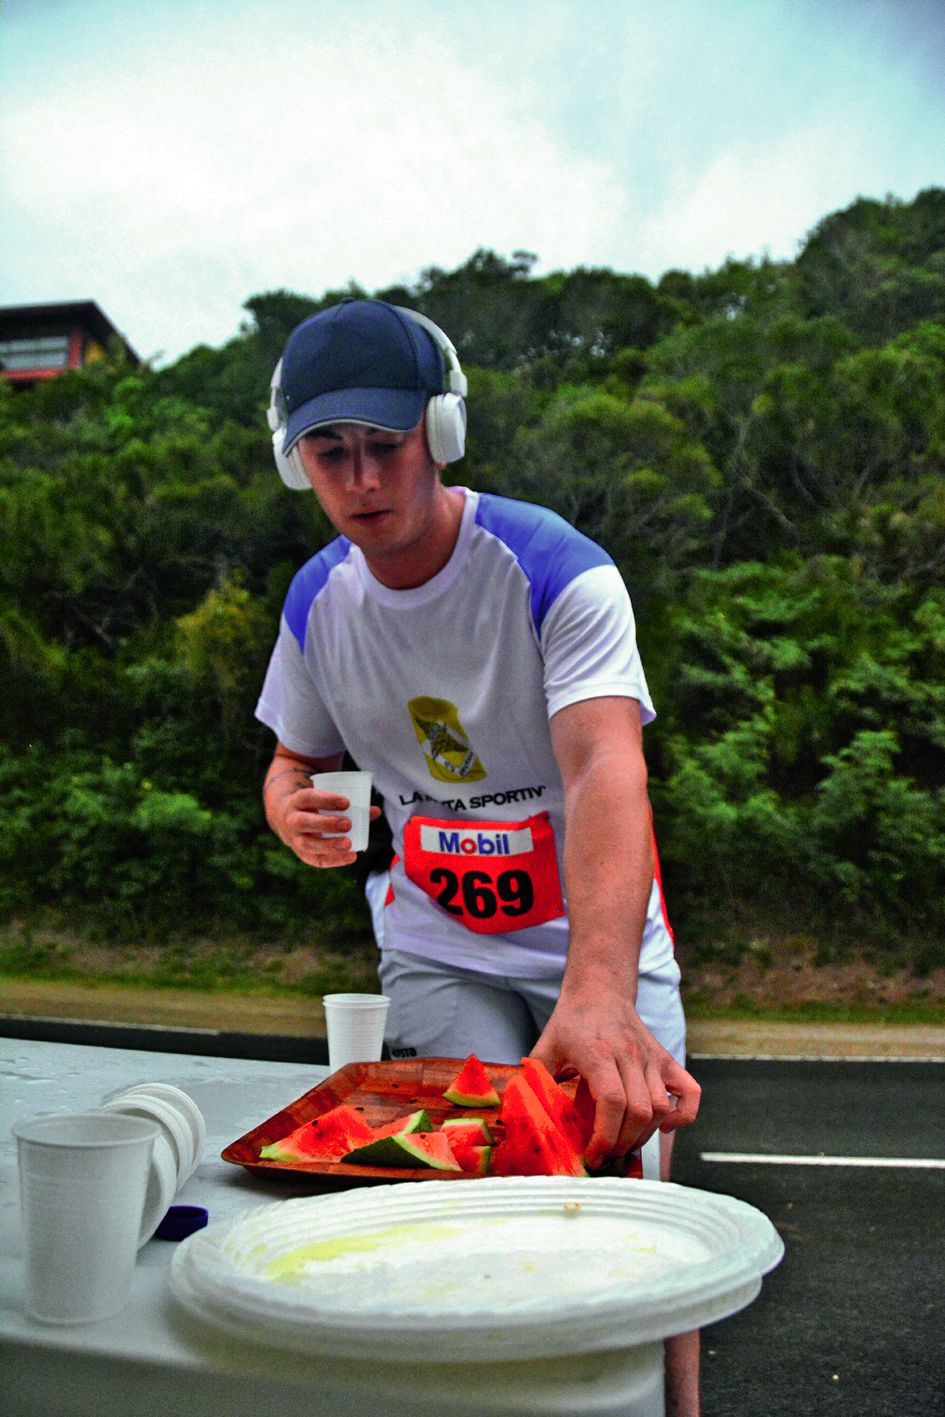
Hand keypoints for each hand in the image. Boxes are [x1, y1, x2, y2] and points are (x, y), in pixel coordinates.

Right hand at [268, 775, 380, 868]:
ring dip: (329, 845)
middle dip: (326, 824)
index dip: (326, 800)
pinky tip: (350, 857)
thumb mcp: (323, 799)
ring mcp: (294, 838)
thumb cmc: (313, 806)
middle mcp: (291, 820)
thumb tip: (376, 811)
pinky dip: (333, 860)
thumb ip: (349, 805)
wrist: (286, 817)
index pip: (308, 798)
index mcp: (297, 801)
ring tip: (349, 843)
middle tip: (348, 824)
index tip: (347, 802)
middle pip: (304, 822)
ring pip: (307, 844)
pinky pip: (314, 859)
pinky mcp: (300, 853)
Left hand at [530, 985, 700, 1168]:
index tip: (592, 1155)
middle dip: (622, 1143)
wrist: (600, 991)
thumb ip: (534, 1080)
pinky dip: (683, 1115)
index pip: (612, 1101)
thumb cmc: (571, 1023)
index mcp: (597, 1053)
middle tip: (605, 1155)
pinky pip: (690, 1092)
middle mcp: (629, 1055)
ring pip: (661, 1107)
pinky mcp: (666, 1059)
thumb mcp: (545, 1047)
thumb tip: (519, 1116)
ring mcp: (651, 1057)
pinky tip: (664, 1125)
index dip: (605, 1136)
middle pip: (638, 1111)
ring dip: (644, 1135)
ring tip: (624, 1144)